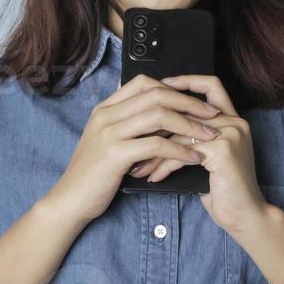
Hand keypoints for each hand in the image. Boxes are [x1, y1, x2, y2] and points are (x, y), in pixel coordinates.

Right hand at [45, 72, 225, 224]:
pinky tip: (193, 157)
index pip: (145, 83)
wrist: (70, 200)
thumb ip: (127, 123)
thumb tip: (158, 112)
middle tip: (213, 114)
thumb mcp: (107, 140)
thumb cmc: (94, 173)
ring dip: (190, 125)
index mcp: (106, 108)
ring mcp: (109, 132)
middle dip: (190, 102)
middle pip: (157, 94)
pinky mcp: (115, 153)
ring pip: (159, 115)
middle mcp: (106, 114)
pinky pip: (156, 144)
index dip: (175, 88)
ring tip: (210, 136)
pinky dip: (180, 149)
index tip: (198, 101)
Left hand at [141, 73, 268, 236]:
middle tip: (133, 135)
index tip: (158, 87)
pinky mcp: (223, 151)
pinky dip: (164, 165)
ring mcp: (230, 134)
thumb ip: (193, 138)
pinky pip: (183, 152)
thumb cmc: (223, 190)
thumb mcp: (207, 158)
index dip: (185, 81)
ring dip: (154, 150)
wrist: (245, 216)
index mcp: (232, 119)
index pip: (210, 85)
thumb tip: (157, 128)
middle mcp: (234, 122)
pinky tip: (154, 177)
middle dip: (156, 125)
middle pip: (186, 110)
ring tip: (138, 164)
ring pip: (180, 133)